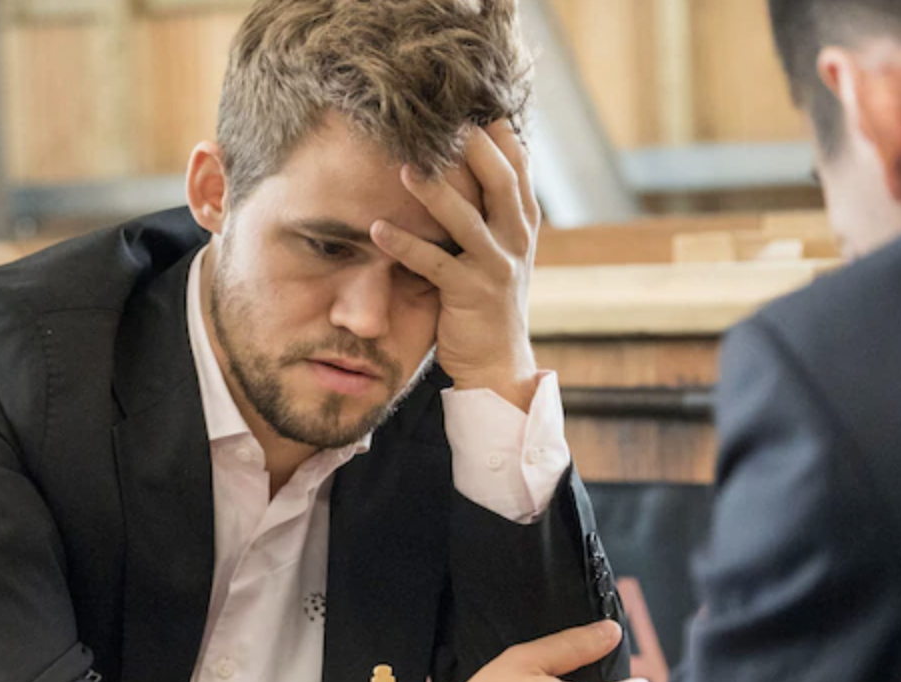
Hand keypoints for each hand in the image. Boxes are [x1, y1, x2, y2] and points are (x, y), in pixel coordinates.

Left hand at [370, 120, 541, 410]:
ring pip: (466, 219)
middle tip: (441, 118)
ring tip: (404, 167)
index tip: (470, 101)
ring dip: (434, 191)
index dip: (496, 131)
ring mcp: (496, 266)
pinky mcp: (470, 294)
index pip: (517, 164)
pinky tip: (376, 229)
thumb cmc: (487, 299)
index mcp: (523, 222)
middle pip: (500, 180)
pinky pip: (434, 264)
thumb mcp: (497, 247)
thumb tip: (466, 156)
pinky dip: (404, 245)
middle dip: (472, 147)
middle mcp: (517, 239)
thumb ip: (488, 207)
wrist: (497, 362)